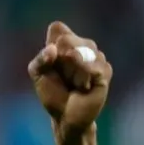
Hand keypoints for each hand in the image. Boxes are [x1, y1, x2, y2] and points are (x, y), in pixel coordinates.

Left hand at [28, 21, 113, 141]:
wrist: (66, 116)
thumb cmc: (52, 93)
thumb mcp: (38, 75)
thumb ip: (39, 60)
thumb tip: (52, 49)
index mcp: (65, 43)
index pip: (57, 28)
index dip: (51, 44)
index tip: (50, 61)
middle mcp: (83, 45)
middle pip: (67, 39)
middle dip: (59, 61)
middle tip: (63, 77)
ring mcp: (97, 56)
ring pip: (80, 53)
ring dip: (71, 73)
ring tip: (74, 84)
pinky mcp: (105, 70)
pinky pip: (92, 67)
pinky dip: (83, 80)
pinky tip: (84, 88)